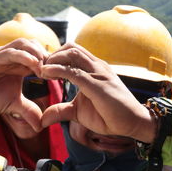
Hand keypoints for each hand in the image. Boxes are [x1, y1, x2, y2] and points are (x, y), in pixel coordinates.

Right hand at [0, 39, 48, 130]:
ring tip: (46, 67)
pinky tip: (34, 65)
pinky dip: (23, 56)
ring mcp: (0, 56)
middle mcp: (10, 57)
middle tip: (56, 69)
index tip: (63, 74)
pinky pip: (9, 53)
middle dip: (47, 55)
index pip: (39, 55)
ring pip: (23, 44)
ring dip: (37, 52)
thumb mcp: (12, 105)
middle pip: (34, 44)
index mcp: (18, 64)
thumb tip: (41, 126)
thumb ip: (27, 110)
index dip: (52, 62)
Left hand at [40, 43, 155, 142]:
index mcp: (94, 68)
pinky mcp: (98, 84)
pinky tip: (45, 74)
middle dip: (51, 55)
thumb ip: (61, 111)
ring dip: (52, 59)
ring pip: (71, 53)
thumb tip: (43, 119)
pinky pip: (74, 72)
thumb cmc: (109, 116)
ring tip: (41, 71)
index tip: (41, 69)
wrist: (133, 123)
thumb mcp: (78, 112)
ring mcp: (99, 73)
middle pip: (70, 47)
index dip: (54, 57)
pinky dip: (56, 70)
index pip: (72, 52)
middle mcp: (97, 66)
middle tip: (38, 68)